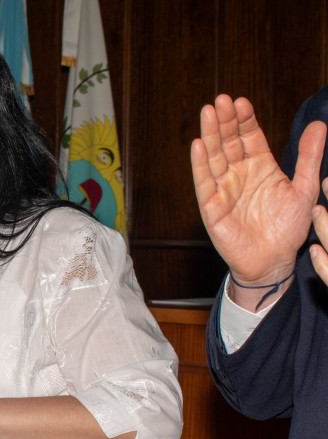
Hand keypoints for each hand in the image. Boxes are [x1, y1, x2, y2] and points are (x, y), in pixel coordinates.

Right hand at [191, 94, 326, 285]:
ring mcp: (223, 189)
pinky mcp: (211, 207)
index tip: (241, 101)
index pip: (250, 137)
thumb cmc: (288, 228)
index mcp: (260, 167)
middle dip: (225, 121)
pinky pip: (204, 183)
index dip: (245, 119)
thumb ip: (308, 157)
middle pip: (228, 142)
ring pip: (214, 157)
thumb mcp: (304, 188)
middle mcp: (239, 174)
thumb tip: (319, 125)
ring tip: (208, 113)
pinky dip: (200, 164)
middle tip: (221, 100)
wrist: (273, 261)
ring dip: (210, 134)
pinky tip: (198, 146)